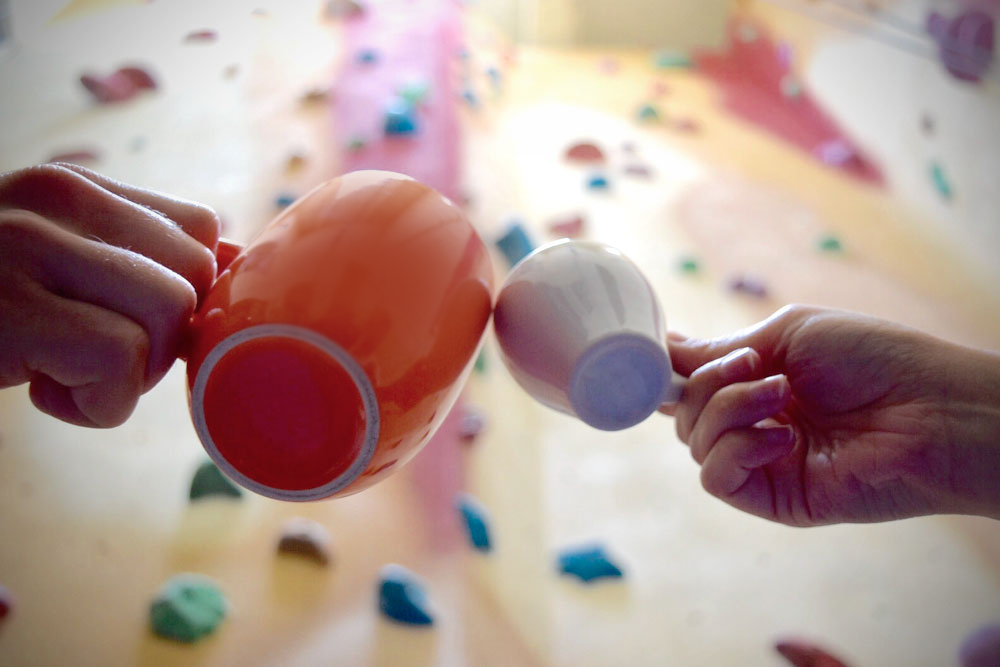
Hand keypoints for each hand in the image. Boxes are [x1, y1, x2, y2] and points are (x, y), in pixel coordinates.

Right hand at [0, 164, 219, 426]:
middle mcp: (55, 199)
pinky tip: (41, 391)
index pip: (202, 229)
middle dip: (162, 339)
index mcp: (74, 188)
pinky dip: (96, 404)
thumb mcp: (50, 265)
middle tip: (89, 354)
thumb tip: (229, 267)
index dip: (185, 292)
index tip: (126, 322)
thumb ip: (128, 259)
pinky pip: (120, 360)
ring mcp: (25, 248)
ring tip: (59, 370)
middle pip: (195, 277)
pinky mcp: (4, 310)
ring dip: (129, 374)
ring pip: (168, 316)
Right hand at [662, 305, 999, 524]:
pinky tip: (782, 437)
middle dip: (708, 384)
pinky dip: (736, 449)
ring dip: (727, 409)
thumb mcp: (787, 334)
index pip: (690, 385)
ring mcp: (761, 462)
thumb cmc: (873, 358)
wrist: (931, 408)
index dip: (670, 371)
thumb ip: (721, 349)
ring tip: (781, 395)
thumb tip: (664, 347)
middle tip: (754, 368)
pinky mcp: (773, 498)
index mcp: (756, 384)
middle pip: (684, 413)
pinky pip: (716, 478)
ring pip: (695, 443)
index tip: (664, 354)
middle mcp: (753, 424)